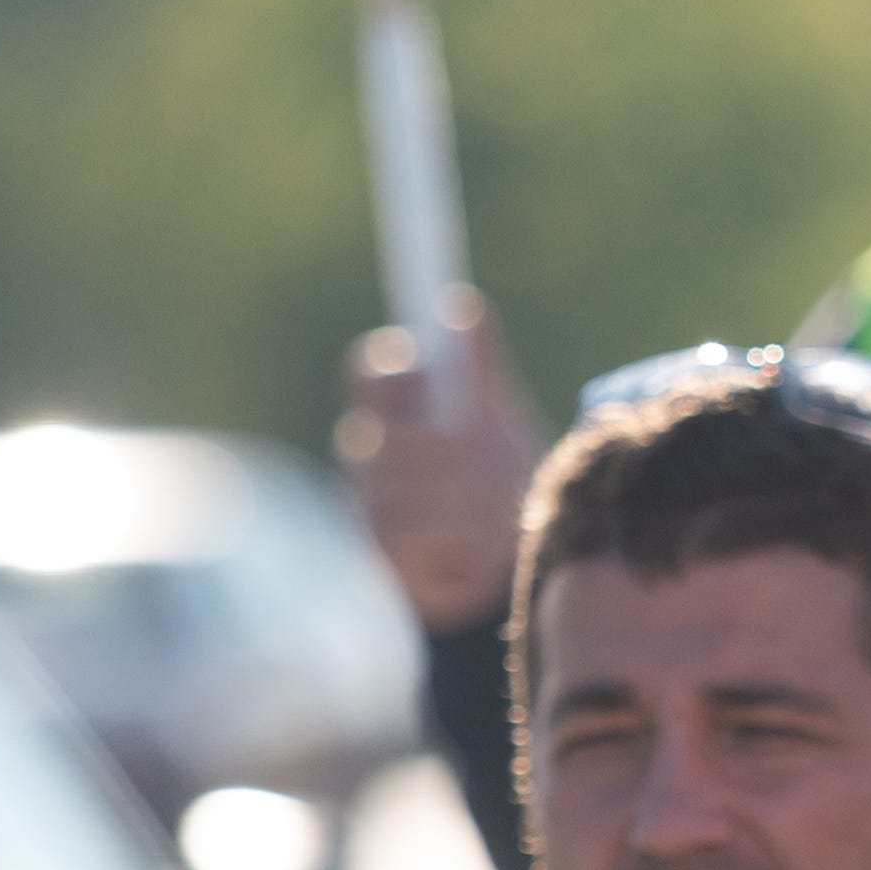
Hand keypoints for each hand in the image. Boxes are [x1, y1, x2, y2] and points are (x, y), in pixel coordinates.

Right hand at [337, 292, 538, 631]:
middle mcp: (374, 454)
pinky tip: (469, 544)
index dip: (392, 369)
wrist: (501, 562)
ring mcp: (368, 502)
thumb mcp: (497, 420)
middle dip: (439, 449)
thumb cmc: (497, 478)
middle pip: (385, 435)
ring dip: (450, 500)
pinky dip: (443, 541)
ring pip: (393, 489)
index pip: (375, 374)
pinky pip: (401, 539)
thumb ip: (479, 368)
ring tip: (486, 508)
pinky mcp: (374, 553)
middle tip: (478, 457)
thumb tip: (461, 307)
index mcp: (400, 413)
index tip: (422, 367)